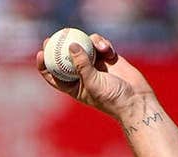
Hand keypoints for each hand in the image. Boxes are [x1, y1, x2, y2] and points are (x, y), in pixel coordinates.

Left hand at [36, 33, 155, 116]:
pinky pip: (100, 44)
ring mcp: (94, 64)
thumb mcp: (93, 83)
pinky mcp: (107, 57)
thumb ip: (82, 64)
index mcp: (73, 85)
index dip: (44, 64)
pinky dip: (103, 44)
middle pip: (65, 57)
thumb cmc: (112, 98)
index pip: (53, 74)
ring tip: (101, 47)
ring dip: (91, 43)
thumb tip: (71, 46)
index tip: (41, 53)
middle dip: (59, 45)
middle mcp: (81, 74)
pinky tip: (109, 51)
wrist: (136, 99)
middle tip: (55, 36)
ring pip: (84, 46)